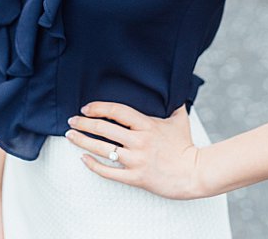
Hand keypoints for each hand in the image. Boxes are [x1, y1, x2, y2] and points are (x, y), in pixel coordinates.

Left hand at [65, 102, 205, 198]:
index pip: (117, 111)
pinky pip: (109, 172)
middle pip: (104, 129)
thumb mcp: (180, 120)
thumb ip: (173, 104)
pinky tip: (83, 159)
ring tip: (70, 136)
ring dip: (82, 141)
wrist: (197, 173)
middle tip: (71, 121)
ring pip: (102, 149)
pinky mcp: (136, 178)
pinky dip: (93, 165)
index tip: (86, 108)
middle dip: (84, 123)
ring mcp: (137, 160)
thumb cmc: (186, 146)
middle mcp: (139, 141)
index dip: (98, 107)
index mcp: (147, 125)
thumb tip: (171, 89)